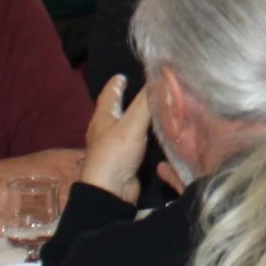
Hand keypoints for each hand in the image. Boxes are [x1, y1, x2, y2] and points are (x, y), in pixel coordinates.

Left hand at [81, 76, 151, 202]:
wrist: (110, 191)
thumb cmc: (115, 153)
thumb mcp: (132, 124)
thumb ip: (147, 102)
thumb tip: (162, 78)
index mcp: (103, 117)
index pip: (109, 94)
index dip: (116, 84)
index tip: (123, 75)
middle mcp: (106, 129)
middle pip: (117, 109)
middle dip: (127, 99)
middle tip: (143, 89)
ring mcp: (116, 146)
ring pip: (127, 125)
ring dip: (138, 116)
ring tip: (155, 107)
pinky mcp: (126, 159)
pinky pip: (137, 140)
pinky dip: (145, 133)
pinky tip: (157, 132)